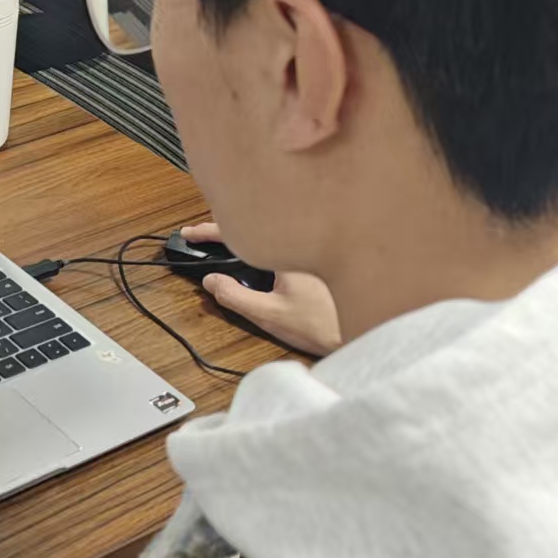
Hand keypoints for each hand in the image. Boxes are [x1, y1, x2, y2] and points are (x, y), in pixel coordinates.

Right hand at [182, 223, 341, 356]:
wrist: (366, 331)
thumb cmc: (326, 325)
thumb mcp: (271, 314)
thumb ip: (236, 296)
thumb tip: (211, 282)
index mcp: (287, 247)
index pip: (239, 232)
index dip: (208, 232)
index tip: (190, 234)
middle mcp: (300, 239)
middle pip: (255, 225)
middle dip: (227, 228)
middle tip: (202, 237)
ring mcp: (311, 246)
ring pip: (270, 233)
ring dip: (246, 237)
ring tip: (222, 244)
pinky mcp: (319, 256)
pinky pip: (285, 241)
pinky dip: (265, 245)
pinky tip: (256, 257)